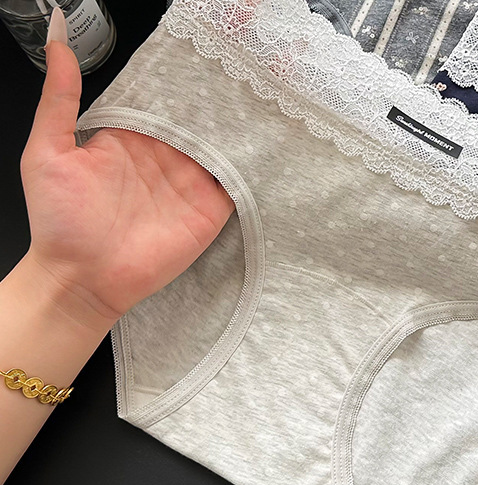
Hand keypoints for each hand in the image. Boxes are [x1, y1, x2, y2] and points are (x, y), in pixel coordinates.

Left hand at [19, 14, 234, 331]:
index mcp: (130, 139)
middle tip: (237, 72)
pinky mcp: (209, 209)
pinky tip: (262, 141)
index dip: (176, 82)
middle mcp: (163, 157)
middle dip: (214, 100)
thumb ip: (59, 100)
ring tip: (257, 98)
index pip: (159, 102)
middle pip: (196, 121)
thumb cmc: (60, 221)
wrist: (84, 280)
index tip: (196, 57)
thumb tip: (58, 43)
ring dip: (237, 127)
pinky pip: (235, 181)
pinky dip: (249, 164)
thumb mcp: (46, 152)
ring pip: (220, 146)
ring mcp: (189, 183)